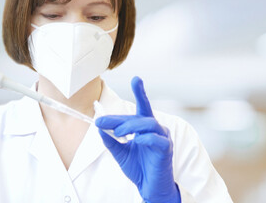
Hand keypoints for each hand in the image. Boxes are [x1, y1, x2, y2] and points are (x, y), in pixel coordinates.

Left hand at [96, 76, 180, 202]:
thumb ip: (110, 141)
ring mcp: (163, 138)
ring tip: (117, 133)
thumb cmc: (138, 169)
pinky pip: (157, 139)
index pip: (142, 107)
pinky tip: (136, 140)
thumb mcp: (120, 153)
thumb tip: (99, 127)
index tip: (136, 78)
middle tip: (101, 122)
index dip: (140, 92)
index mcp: (146, 128)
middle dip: (119, 118)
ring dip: (130, 126)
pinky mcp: (166, 149)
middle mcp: (157, 129)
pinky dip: (145, 138)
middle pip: (139, 115)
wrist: (149, 188)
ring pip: (148, 123)